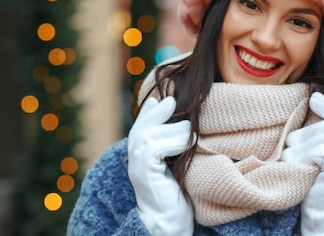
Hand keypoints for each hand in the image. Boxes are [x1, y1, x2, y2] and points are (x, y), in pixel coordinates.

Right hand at [128, 97, 194, 235]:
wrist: (169, 223)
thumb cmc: (177, 196)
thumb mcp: (174, 166)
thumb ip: (172, 147)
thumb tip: (180, 122)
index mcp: (140, 156)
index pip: (140, 126)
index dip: (149, 112)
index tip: (161, 99)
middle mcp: (133, 159)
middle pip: (141, 126)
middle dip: (156, 112)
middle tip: (171, 101)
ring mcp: (136, 165)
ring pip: (150, 134)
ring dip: (173, 130)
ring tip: (190, 131)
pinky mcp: (144, 172)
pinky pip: (156, 147)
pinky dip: (174, 142)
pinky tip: (188, 144)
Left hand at [282, 92, 323, 235]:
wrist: (322, 212)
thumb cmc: (316, 177)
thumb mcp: (322, 149)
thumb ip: (322, 128)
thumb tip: (314, 95)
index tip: (313, 98)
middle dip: (305, 135)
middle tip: (292, 148)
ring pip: (321, 139)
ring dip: (300, 150)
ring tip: (293, 161)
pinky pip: (319, 151)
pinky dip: (303, 158)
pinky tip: (301, 168)